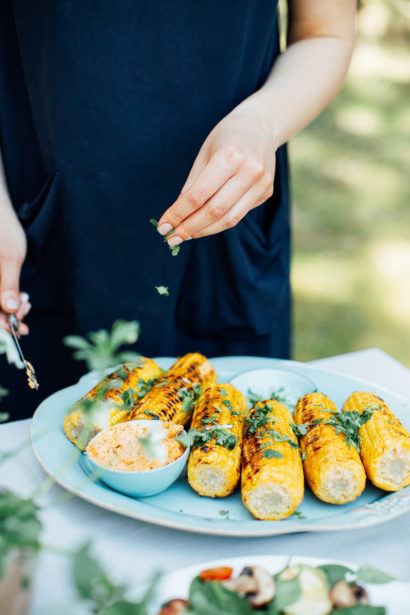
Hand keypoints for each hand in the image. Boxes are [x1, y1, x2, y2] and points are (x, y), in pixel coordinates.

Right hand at [0, 200, 29, 334]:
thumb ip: (8, 285)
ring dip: (9, 308)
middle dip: (9, 315)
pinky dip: (6, 298)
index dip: (3, 326)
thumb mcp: (10, 258)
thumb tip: (9, 308)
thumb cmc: (2, 228)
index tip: (22, 329)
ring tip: (25, 300)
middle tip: (26, 307)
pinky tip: (19, 295)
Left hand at [157, 103, 275, 243]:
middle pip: (213, 211)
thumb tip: (178, 215)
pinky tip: (205, 224)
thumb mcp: (204, 153)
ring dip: (204, 231)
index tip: (163, 226)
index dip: (178, 214)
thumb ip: (193, 184)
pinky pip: (239, 214)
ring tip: (186, 236)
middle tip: (172, 238)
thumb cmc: (226, 137)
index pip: (197, 195)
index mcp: (229, 157)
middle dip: (190, 228)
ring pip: (229, 219)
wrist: (261, 125)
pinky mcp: (267, 192)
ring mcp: (261, 184)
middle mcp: (248, 171)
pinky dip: (219, 223)